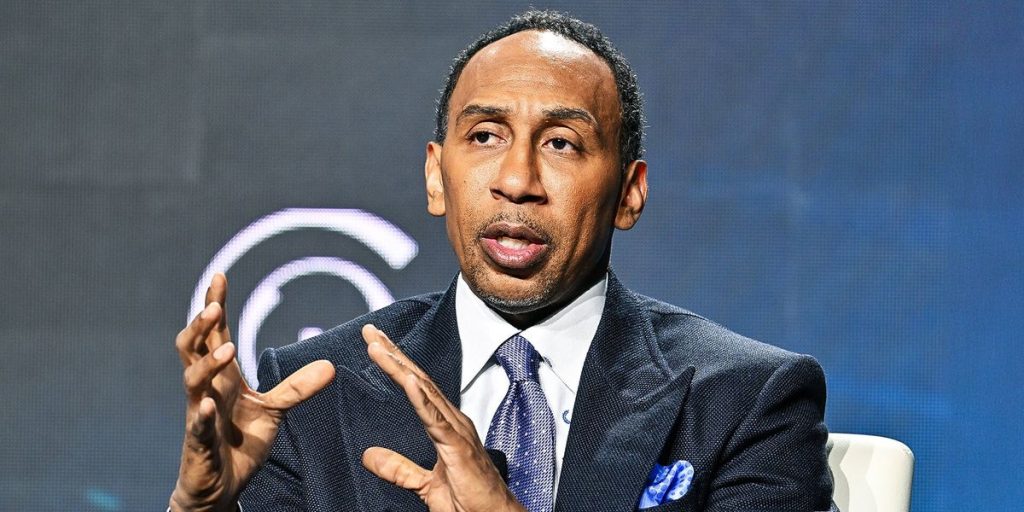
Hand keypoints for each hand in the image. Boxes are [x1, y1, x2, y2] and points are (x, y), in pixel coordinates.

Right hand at [169, 274, 334, 511]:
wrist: (220, 486)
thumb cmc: (239, 442)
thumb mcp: (275, 410)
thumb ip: (297, 387)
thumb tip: (331, 365)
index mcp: (224, 378)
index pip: (216, 335)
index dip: (216, 306)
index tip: (220, 276)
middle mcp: (207, 390)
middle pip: (193, 348)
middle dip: (201, 326)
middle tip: (215, 307)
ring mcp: (199, 414)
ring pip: (192, 380)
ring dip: (208, 364)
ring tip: (228, 349)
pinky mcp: (198, 443)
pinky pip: (197, 425)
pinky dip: (203, 414)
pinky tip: (210, 404)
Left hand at [360, 324, 525, 511]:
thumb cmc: (470, 503)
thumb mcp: (426, 485)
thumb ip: (399, 469)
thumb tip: (369, 456)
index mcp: (445, 427)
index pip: (416, 388)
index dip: (395, 364)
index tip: (375, 344)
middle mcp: (452, 422)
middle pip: (418, 380)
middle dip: (393, 354)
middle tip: (369, 330)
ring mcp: (457, 432)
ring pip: (424, 392)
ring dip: (400, 367)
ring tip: (378, 347)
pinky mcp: (458, 448)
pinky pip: (435, 419)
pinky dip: (420, 397)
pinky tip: (406, 380)